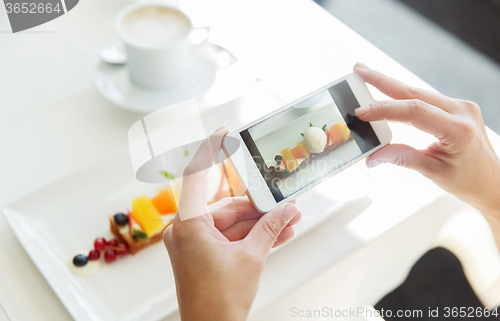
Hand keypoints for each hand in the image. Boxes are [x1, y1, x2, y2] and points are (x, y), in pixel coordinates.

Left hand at [163, 126, 301, 320]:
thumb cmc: (218, 302)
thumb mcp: (252, 258)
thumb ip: (270, 228)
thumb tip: (287, 210)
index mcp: (189, 225)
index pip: (197, 176)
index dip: (210, 150)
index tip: (223, 132)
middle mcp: (187, 230)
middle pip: (227, 206)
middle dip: (260, 207)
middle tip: (286, 204)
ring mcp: (194, 243)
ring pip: (232, 223)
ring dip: (260, 223)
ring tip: (289, 222)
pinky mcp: (203, 254)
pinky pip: (230, 237)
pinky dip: (251, 236)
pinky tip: (278, 234)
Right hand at [353, 62, 499, 248]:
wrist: (492, 181)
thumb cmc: (468, 180)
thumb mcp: (433, 172)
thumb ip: (402, 159)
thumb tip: (372, 157)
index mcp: (458, 129)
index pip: (415, 111)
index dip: (385, 109)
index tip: (361, 111)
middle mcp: (461, 111)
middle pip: (414, 92)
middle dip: (383, 81)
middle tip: (358, 70)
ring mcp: (460, 106)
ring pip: (419, 92)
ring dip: (391, 85)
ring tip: (366, 75)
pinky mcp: (456, 107)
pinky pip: (425, 98)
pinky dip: (403, 95)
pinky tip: (387, 90)